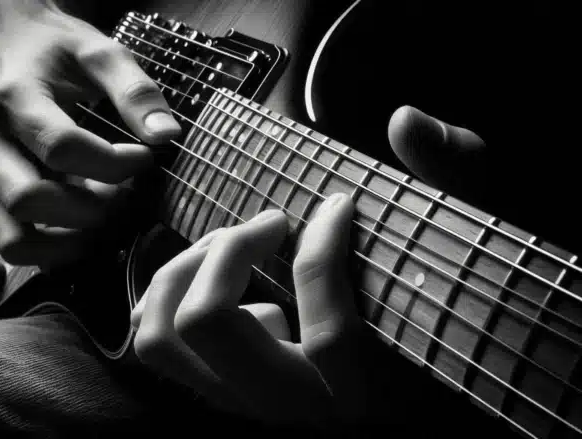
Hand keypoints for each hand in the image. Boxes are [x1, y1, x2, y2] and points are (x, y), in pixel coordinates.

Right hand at [0, 0, 180, 266]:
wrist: (3, 40)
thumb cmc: (52, 47)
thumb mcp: (98, 51)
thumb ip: (134, 90)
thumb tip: (167, 136)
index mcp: (15, 98)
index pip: (62, 149)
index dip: (112, 164)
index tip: (144, 158)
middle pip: (31, 199)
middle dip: (90, 208)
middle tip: (122, 194)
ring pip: (15, 237)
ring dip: (67, 241)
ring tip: (100, 216)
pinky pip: (11, 242)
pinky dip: (49, 249)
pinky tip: (80, 229)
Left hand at [130, 104, 487, 430]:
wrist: (399, 390)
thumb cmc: (431, 320)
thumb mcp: (455, 250)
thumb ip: (451, 178)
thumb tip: (407, 121)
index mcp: (357, 397)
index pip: (328, 334)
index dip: (324, 250)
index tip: (339, 204)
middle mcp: (287, 410)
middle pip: (209, 323)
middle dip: (229, 250)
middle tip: (270, 222)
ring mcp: (237, 401)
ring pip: (161, 335)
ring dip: (185, 271)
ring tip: (232, 244)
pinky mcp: (210, 387)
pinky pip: (152, 337)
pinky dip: (168, 293)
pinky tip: (215, 274)